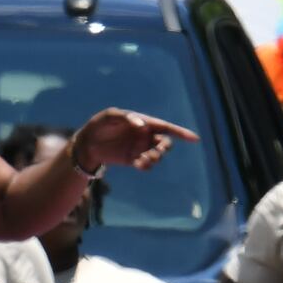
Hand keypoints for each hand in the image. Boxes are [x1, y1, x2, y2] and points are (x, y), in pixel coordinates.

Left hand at [70, 108, 197, 175]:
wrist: (87, 143)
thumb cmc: (99, 125)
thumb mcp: (109, 117)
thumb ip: (125, 117)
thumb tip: (141, 125)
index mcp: (144, 122)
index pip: (166, 127)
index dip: (181, 133)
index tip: (195, 139)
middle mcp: (145, 136)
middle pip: (165, 143)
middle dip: (164, 148)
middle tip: (154, 152)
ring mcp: (140, 148)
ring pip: (157, 155)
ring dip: (154, 158)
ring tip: (143, 160)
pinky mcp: (134, 160)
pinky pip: (147, 165)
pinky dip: (146, 165)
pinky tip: (139, 164)